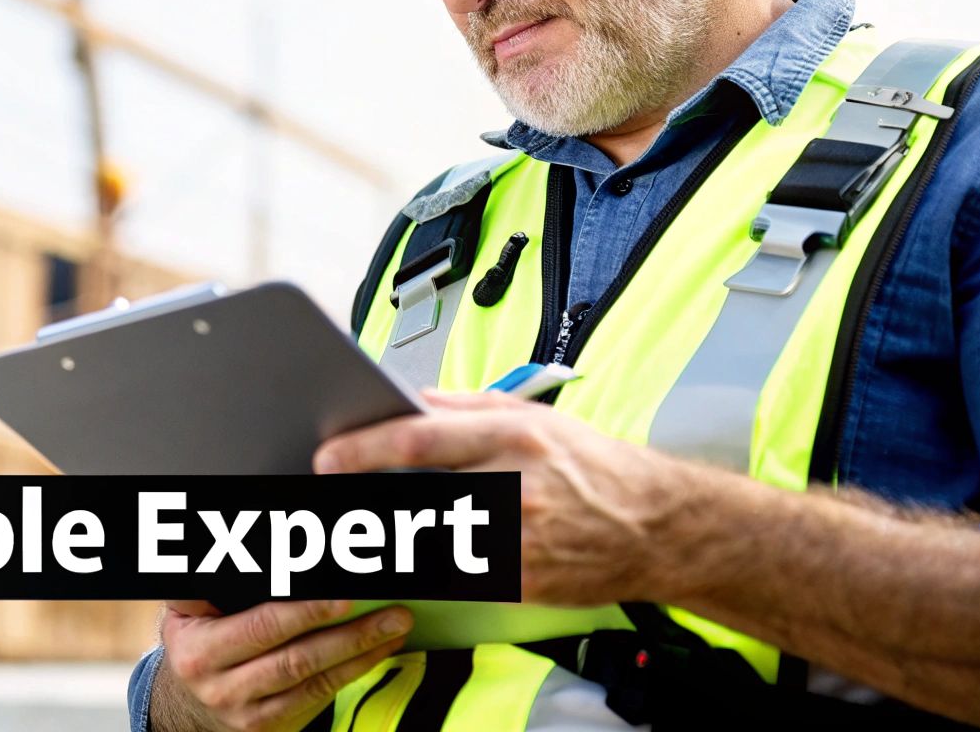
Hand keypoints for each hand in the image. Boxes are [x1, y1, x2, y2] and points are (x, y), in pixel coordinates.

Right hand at [155, 599, 410, 731]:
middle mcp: (221, 684)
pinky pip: (317, 696)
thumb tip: (270, 561)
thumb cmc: (199, 641)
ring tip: (394, 626)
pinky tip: (377, 651)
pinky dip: (352, 671)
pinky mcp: (270, 727)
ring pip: (312, 677)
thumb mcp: (189, 611)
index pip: (261, 627)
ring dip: (359, 650)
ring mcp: (246, 711)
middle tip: (387, 612)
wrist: (187, 705)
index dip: (305, 613)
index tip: (343, 598)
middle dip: (347, 632)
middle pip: (294, 655)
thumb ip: (216, 586)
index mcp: (199, 649)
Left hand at [313, 391, 699, 605]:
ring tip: (346, 531)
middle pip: (413, 496)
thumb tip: (407, 401)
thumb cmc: (593, 467)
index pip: (421, 437)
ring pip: (425, 542)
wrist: (658, 526)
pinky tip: (394, 561)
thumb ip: (466, 410)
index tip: (326, 456)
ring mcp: (518, 538)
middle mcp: (513, 485)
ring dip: (380, 539)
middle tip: (321, 501)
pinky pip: (452, 574)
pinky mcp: (521, 578)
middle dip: (360, 502)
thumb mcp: (535, 418)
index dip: (365, 448)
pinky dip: (417, 568)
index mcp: (513, 434)